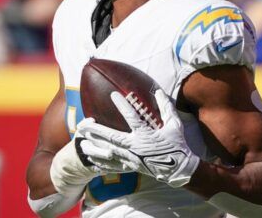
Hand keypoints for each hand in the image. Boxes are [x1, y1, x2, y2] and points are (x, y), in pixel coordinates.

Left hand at [79, 90, 199, 187]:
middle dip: (97, 130)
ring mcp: (132, 157)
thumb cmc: (177, 145)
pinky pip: (114, 164)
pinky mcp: (132, 165)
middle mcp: (136, 146)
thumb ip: (166, 107)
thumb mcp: (175, 124)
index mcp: (146, 134)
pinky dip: (102, 161)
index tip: (112, 95)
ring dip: (95, 145)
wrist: (179, 169)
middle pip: (112, 137)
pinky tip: (91, 159)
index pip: (131, 116)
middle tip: (84, 124)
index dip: (122, 105)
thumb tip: (159, 91)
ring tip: (82, 141)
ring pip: (109, 151)